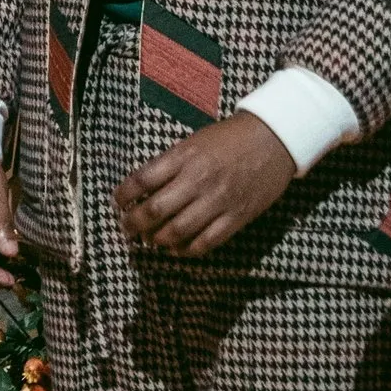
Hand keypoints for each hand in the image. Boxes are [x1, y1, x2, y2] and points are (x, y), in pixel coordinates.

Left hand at [114, 112, 294, 257]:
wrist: (273, 139)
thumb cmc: (228, 139)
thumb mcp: (193, 142)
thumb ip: (169, 164)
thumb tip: (142, 190)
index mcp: (183, 157)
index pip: (141, 181)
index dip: (123, 196)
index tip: (117, 203)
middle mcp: (198, 180)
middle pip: (155, 211)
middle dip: (134, 225)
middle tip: (127, 229)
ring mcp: (218, 201)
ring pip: (178, 232)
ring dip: (157, 240)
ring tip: (150, 240)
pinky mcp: (237, 217)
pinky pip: (206, 242)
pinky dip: (186, 250)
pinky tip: (177, 249)